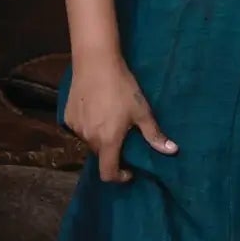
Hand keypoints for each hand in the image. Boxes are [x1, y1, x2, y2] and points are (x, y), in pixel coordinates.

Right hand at [63, 52, 176, 183]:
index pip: (108, 173)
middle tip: (124, 135)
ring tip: (110, 119)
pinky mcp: (67, 117)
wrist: (95, 63)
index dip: (119, 177)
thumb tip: (172, 151)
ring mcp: (76, 128)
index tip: (129, 171)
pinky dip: (89, 126)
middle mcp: (89, 138)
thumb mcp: (141, 111)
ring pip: (90, 141)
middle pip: (100, 155)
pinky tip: (97, 110)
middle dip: (113, 151)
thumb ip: (154, 134)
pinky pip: (80, 129)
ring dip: (100, 138)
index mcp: (107, 141)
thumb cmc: (122, 87)